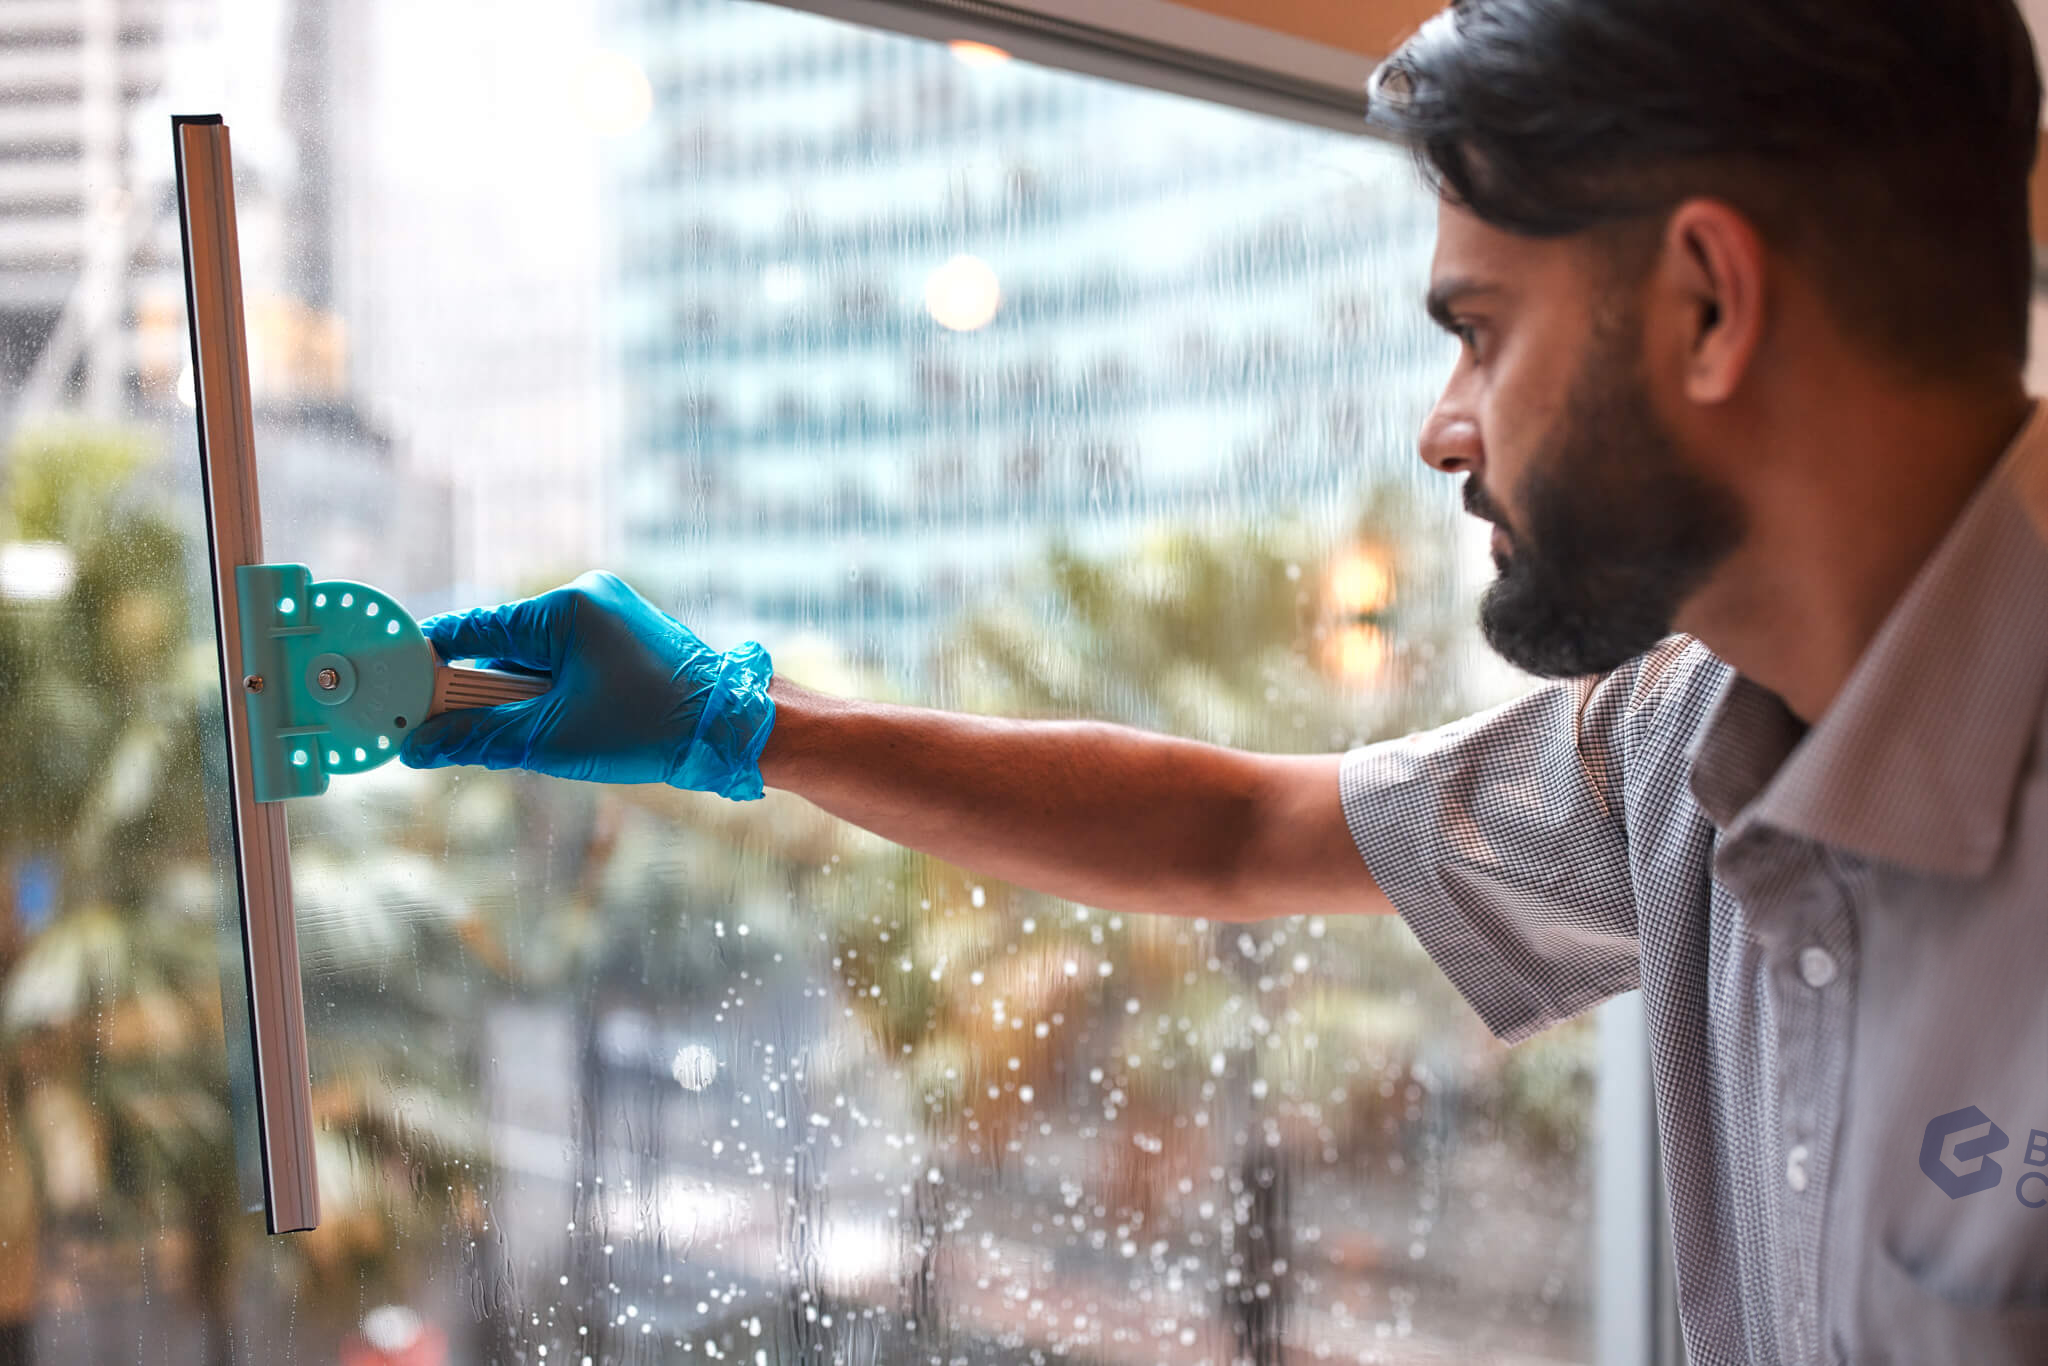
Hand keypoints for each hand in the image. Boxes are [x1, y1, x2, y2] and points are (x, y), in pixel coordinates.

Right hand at [398, 571, 775, 799]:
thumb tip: (417, 747)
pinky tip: (571, 726)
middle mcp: (586, 596)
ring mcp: (609, 612)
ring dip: (525, 698)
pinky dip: (555, 693)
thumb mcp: (551, 740)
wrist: (735, 730)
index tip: (395, 685)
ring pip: (535, 659)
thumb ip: (477, 739)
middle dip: (489, 694)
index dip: (430, 661)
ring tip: (549, 737)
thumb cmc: (649, 729)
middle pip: (502, 647)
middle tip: (466, 736)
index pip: (471, 630)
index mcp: (564, 607)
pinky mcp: (626, 633)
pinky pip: (567, 660)